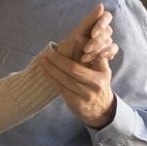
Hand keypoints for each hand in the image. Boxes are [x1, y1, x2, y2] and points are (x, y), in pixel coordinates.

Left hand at [42, 4, 118, 128]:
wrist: (101, 110)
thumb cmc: (98, 84)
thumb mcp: (102, 69)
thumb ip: (94, 54)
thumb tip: (80, 36)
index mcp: (103, 72)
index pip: (93, 56)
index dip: (84, 46)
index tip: (73, 37)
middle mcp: (96, 83)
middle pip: (74, 69)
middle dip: (59, 60)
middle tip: (49, 53)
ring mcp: (85, 95)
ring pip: (65, 79)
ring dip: (52, 69)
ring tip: (44, 61)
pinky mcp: (75, 103)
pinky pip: (60, 88)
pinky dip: (51, 79)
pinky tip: (45, 72)